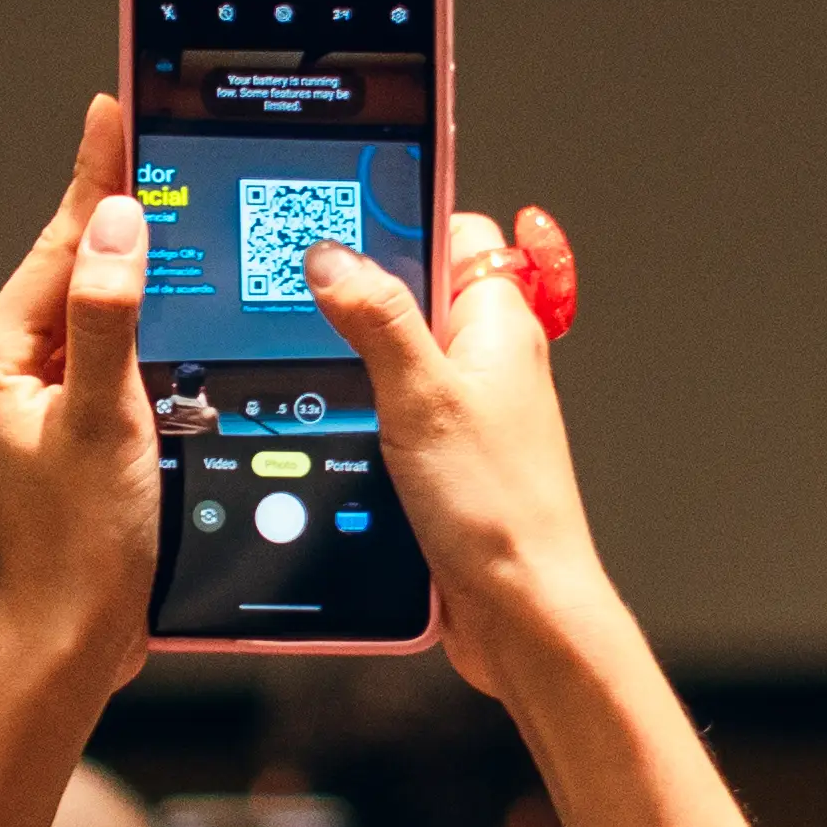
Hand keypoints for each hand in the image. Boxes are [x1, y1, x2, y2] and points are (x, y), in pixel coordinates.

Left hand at [0, 97, 156, 708]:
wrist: (57, 654)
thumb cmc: (76, 557)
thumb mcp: (104, 423)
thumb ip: (109, 319)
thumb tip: (115, 225)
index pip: (57, 252)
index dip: (96, 181)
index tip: (114, 112)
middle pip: (64, 280)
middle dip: (113, 219)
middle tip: (149, 140)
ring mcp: (7, 414)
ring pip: (78, 322)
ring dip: (125, 279)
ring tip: (162, 207)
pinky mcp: (37, 442)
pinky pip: (85, 365)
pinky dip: (124, 337)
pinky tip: (160, 317)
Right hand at [306, 201, 617, 700]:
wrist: (521, 610)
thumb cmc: (498, 508)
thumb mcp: (421, 396)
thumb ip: (377, 318)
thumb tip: (333, 256)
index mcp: (499, 321)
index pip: (458, 230)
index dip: (403, 217)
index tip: (341, 216)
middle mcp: (490, 360)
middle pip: (419, 293)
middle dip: (363, 296)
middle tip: (305, 299)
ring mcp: (468, 411)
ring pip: (399, 357)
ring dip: (357, 364)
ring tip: (309, 365)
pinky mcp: (445, 459)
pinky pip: (395, 414)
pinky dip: (362, 415)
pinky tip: (330, 429)